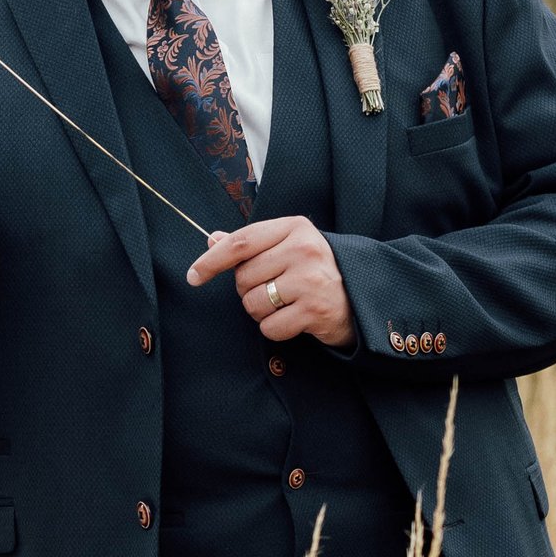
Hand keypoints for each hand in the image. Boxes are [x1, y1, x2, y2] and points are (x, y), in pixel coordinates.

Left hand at [185, 213, 355, 348]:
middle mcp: (304, 249)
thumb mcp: (288, 247)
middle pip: (243, 277)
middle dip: (248, 290)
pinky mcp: (315, 310)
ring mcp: (311, 280)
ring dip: (261, 311)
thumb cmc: (316, 271)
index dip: (211, 261)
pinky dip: (275, 329)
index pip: (241, 242)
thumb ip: (252, 244)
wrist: (362, 299)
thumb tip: (212, 239)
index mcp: (295, 227)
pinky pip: (269, 326)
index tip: (193, 276)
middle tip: (274, 289)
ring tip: (286, 304)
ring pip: (252, 303)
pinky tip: (295, 319)